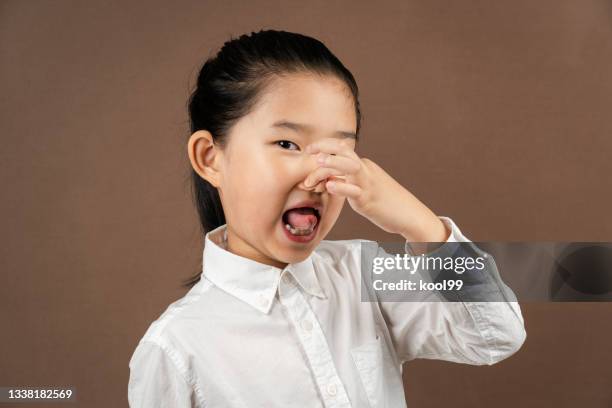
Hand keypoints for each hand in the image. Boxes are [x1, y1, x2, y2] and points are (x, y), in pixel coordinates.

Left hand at [304, 139, 449, 242]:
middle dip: (324, 149)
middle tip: (308, 153)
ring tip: (317, 162)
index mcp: (363, 166)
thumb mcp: (365, 187)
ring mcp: (368, 185)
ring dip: (332, 163)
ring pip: (349, 167)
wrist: (410, 214)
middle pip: (344, 152)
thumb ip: (348, 181)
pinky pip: (354, 191)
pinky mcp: (369, 200)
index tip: (309, 150)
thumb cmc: (386, 203)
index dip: (324, 146)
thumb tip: (329, 180)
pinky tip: (329, 187)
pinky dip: (341, 187)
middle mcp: (365, 171)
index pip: (342, 148)